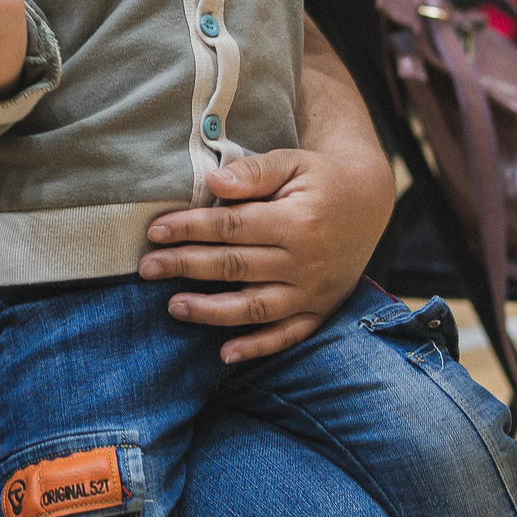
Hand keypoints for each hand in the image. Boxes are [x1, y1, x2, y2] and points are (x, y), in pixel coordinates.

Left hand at [139, 147, 389, 360]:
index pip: (232, 228)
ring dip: (211, 311)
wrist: (369, 200)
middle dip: (186, 267)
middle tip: (147, 268)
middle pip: (235, 268)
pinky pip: (287, 335)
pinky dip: (257, 348)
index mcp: (297, 221)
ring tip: (173, 306)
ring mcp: (313, 291)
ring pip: (255, 308)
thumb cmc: (319, 178)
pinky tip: (225, 354)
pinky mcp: (320, 310)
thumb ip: (253, 173)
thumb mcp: (291, 162)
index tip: (156, 232)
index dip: (190, 229)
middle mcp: (306, 262)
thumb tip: (214, 183)